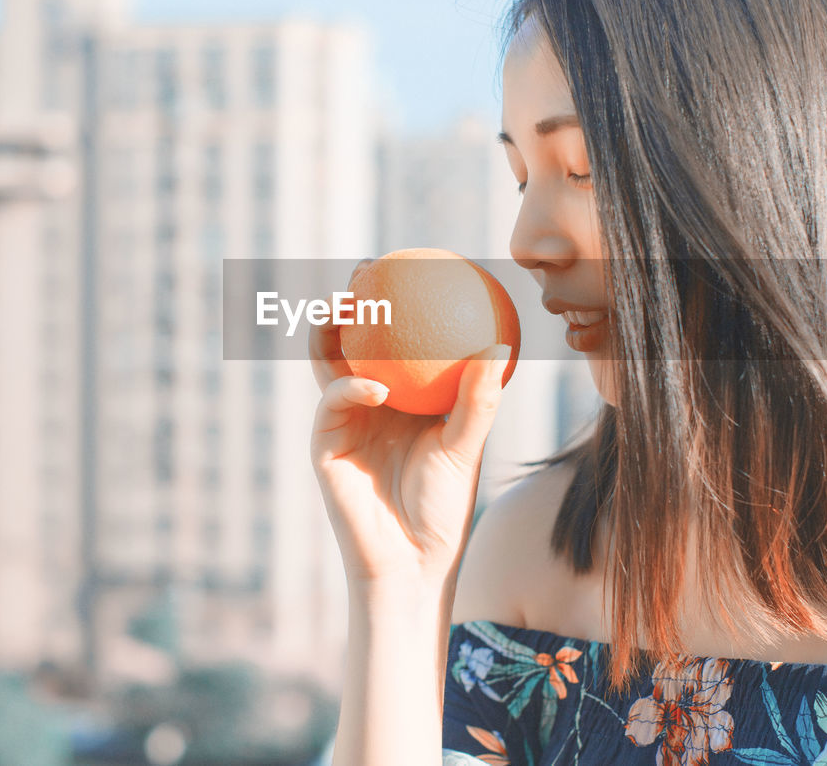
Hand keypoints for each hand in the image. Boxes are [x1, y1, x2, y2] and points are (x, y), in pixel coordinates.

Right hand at [308, 259, 513, 586]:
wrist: (412, 561)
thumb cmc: (443, 506)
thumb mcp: (465, 443)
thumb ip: (478, 396)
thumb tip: (502, 339)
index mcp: (399, 397)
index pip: (391, 340)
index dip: (391, 303)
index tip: (407, 265)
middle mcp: (366, 403)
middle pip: (349, 340)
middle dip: (349, 302)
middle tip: (364, 270)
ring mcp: (342, 423)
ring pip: (326, 365)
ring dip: (327, 332)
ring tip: (344, 306)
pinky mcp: (324, 447)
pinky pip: (331, 407)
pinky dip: (349, 393)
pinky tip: (374, 390)